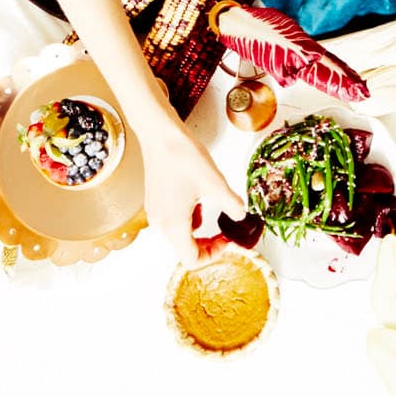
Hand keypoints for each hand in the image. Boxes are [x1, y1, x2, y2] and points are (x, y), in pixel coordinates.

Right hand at [141, 124, 244, 266]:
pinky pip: (173, 221)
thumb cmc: (182, 157)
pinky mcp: (155, 201)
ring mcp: (155, 212)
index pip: (192, 261)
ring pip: (179, 236)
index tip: (227, 240)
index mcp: (173, 225)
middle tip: (225, 232)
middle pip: (185, 250)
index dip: (213, 255)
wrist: (160, 134)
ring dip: (199, 232)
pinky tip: (199, 202)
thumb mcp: (215, 183)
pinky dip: (189, 219)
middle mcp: (160, 223)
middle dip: (208, 244)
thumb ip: (232, 205)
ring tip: (214, 215)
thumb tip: (241, 217)